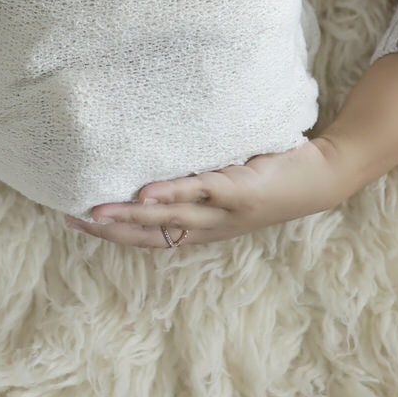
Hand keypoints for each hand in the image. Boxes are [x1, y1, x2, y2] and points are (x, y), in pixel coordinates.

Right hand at [65, 137, 352, 248]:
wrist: (323, 177)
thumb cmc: (272, 175)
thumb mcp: (228, 183)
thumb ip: (197, 179)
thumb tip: (159, 159)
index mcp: (205, 227)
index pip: (150, 237)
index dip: (114, 232)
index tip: (77, 219)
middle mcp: (211, 227)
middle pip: (152, 235)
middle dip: (112, 229)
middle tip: (74, 219)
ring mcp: (225, 211)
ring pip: (170, 220)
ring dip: (132, 217)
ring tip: (97, 210)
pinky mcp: (241, 190)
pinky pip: (201, 192)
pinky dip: (173, 194)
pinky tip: (148, 192)